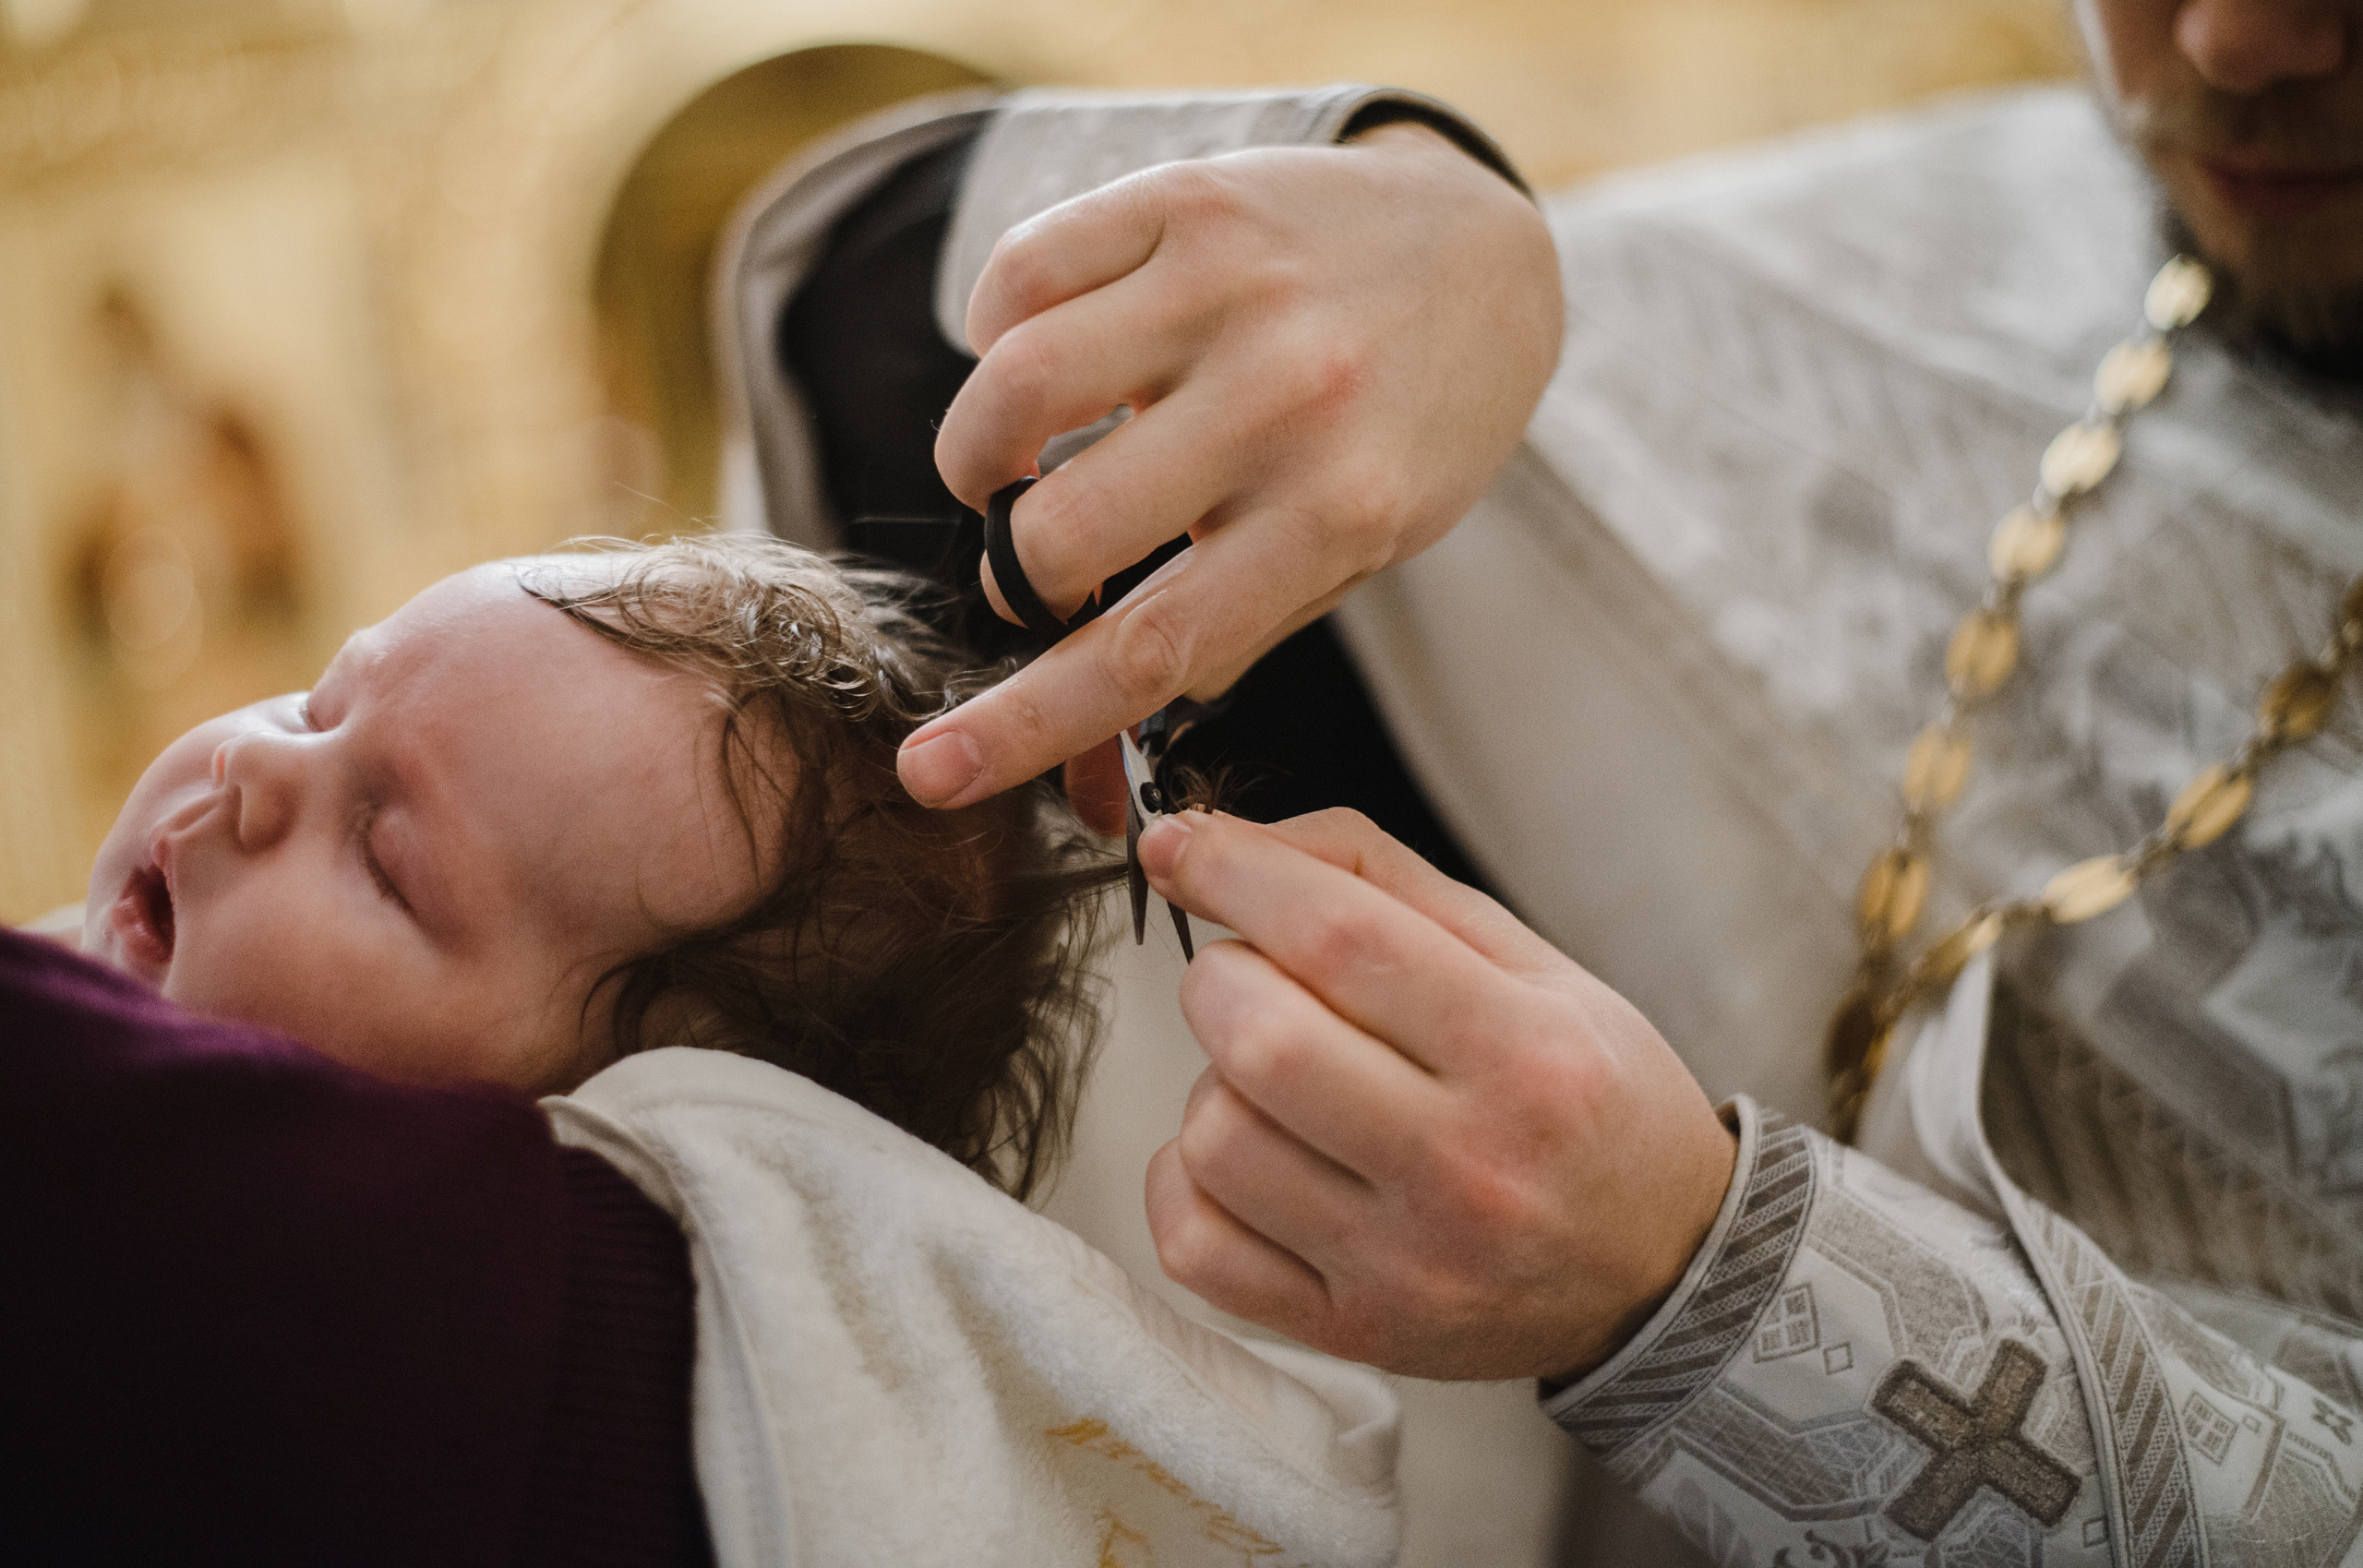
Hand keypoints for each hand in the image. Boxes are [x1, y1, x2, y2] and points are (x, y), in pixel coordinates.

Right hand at [896, 122, 1563, 807]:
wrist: (1485, 257)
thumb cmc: (1401, 436)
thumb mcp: (1350, 559)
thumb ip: (1220, 646)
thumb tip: (1082, 774)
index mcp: (1338, 512)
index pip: (1149, 647)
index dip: (1027, 724)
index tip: (936, 773)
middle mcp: (1287, 397)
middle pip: (1061, 530)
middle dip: (1018, 574)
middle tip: (1044, 565)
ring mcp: (1232, 287)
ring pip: (1016, 389)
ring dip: (975, 452)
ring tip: (1005, 468)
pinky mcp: (1185, 197)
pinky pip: (1018, 275)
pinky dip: (992, 334)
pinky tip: (1034, 356)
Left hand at [1137, 809, 1737, 1381]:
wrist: (1665, 1272)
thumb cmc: (1588, 1099)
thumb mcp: (1532, 962)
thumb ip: (1380, 882)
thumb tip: (1220, 840)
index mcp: (1528, 1055)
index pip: (1340, 938)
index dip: (1237, 874)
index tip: (1184, 845)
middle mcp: (1469, 1168)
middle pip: (1261, 1038)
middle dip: (1222, 977)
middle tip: (1257, 978)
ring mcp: (1405, 1265)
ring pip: (1216, 1139)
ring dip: (1216, 1081)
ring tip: (1276, 1080)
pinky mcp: (1352, 1331)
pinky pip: (1195, 1244)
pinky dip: (1187, 1180)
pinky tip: (1247, 1154)